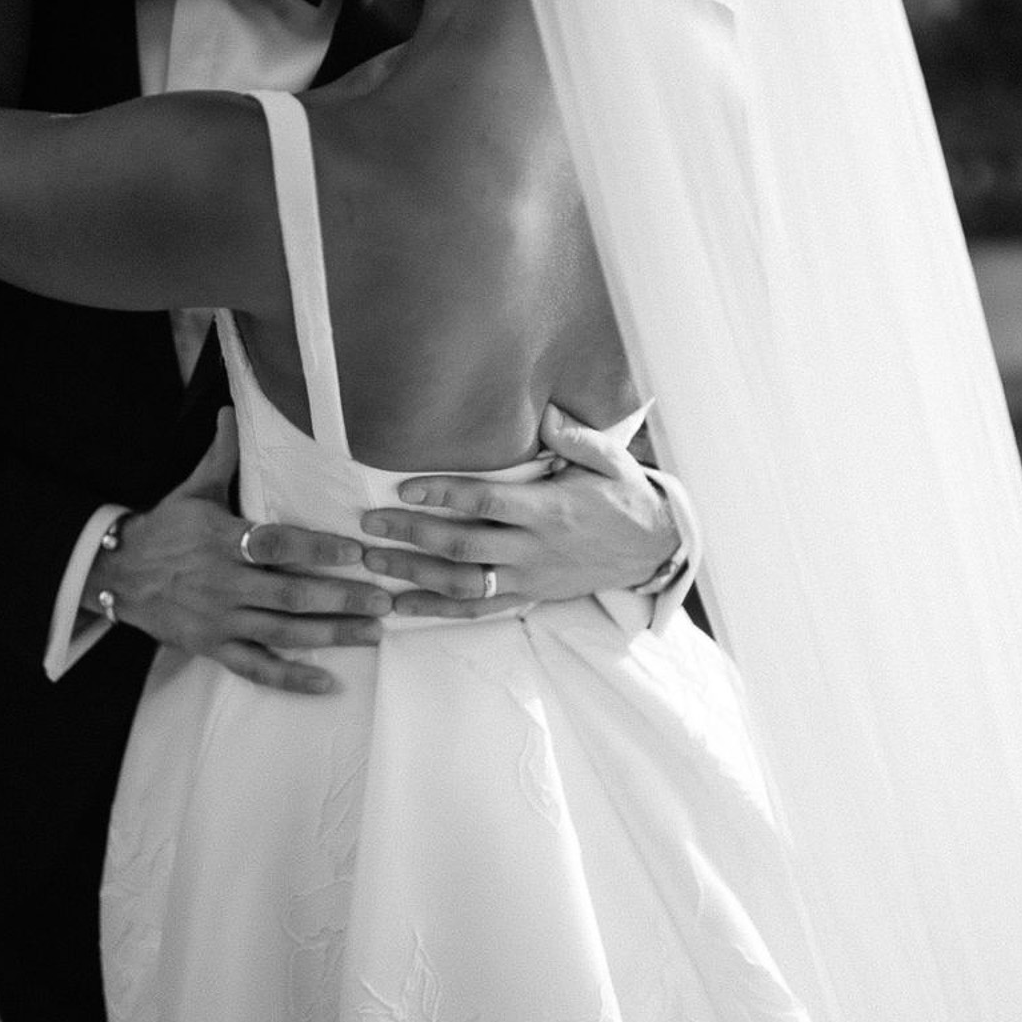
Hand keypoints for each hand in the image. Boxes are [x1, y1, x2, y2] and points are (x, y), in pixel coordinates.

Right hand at [86, 412, 392, 692]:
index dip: (318, 549)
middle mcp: (223, 583)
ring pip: (283, 632)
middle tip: (385, 599)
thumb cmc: (164, 529)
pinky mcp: (213, 647)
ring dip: (331, 634)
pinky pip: (255, 668)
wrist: (115, 574)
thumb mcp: (193, 489)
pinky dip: (290, 679)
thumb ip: (221, 455)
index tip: (357, 552)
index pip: (277, 544)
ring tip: (373, 633)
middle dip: (342, 598)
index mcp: (222, 540)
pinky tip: (327, 681)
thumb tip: (230, 409)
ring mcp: (219, 619)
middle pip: (290, 593)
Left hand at [358, 402, 680, 618]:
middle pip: (463, 545)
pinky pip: (476, 611)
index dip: (444, 495)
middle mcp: (535, 548)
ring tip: (372, 561)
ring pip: (463, 583)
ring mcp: (529, 577)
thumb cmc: (624, 497)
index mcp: (550, 509)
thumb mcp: (610, 460)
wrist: (653, 548)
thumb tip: (543, 411)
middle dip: (412, 535)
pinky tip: (400, 606)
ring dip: (414, 574)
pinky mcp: (528, 597)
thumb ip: (574, 437)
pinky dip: (436, 611)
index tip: (404, 487)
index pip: (487, 501)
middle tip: (368, 524)